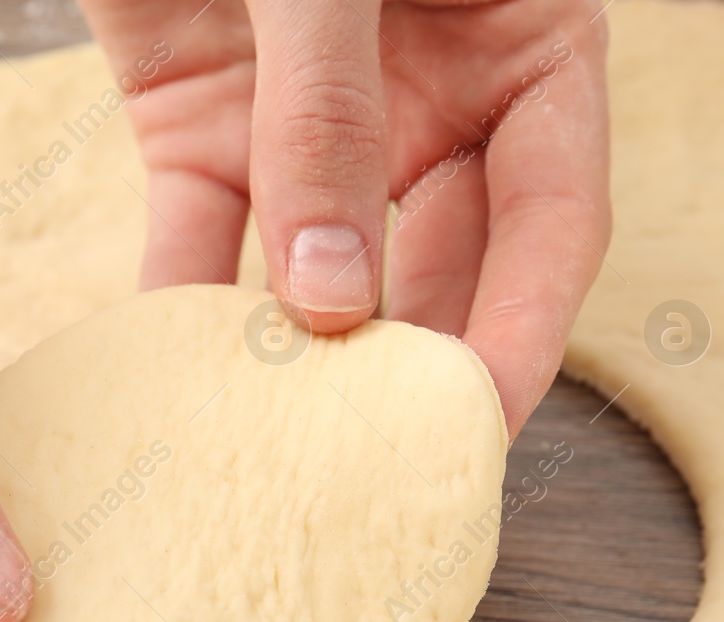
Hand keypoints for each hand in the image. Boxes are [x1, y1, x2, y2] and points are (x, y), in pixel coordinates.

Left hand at [79, 0, 610, 436]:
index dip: (529, 329)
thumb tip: (330, 301)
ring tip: (273, 453)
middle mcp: (424, 103)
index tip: (484, 423)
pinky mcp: (201, 125)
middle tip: (376, 472)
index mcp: (518, 47)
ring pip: (319, 273)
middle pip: (442, 269)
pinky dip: (182, 307)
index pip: (552, 220)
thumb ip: (330, 117)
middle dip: (412, 371)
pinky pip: (201, 239)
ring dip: (295, 359)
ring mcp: (311, 125)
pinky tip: (172, 382)